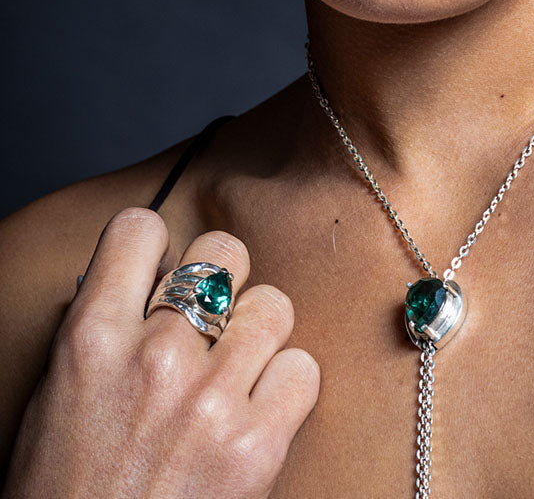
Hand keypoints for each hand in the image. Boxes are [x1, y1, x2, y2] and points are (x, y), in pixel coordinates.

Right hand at [2, 208, 319, 498]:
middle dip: (222, 281)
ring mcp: (210, 399)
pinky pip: (304, 367)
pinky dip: (289, 387)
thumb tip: (153, 275)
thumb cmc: (67, 494)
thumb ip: (103, 325)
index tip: (164, 269)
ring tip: (238, 370)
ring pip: (274, 304)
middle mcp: (154, 359)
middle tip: (212, 320)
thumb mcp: (60, 396)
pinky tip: (261, 410)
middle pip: (224, 253)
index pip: (139, 229)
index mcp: (90, 342)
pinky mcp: (257, 443)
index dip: (157, 246)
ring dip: (260, 333)